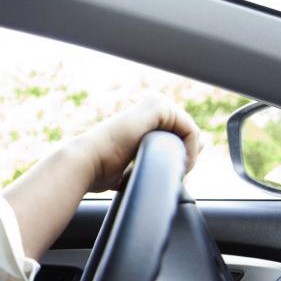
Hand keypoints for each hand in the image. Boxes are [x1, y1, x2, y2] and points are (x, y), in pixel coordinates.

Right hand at [78, 95, 201, 192]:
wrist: (86, 163)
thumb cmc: (102, 169)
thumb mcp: (135, 162)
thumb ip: (157, 155)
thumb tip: (194, 149)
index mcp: (145, 118)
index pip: (180, 136)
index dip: (181, 158)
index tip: (171, 177)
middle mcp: (151, 106)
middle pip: (187, 134)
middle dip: (187, 157)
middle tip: (173, 176)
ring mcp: (155, 103)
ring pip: (191, 133)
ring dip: (188, 156)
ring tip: (174, 173)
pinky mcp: (158, 107)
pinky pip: (190, 130)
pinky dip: (190, 151)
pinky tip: (176, 165)